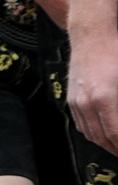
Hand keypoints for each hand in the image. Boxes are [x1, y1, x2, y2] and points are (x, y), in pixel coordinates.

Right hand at [69, 32, 117, 154]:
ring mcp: (76, 102)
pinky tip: (103, 133)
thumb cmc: (115, 53)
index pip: (116, 133)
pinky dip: (93, 134)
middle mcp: (87, 104)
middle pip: (102, 138)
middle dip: (116, 148)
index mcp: (105, 98)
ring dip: (105, 144)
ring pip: (90, 134)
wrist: (91, 36)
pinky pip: (81, 125)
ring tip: (117, 145)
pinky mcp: (71, 99)